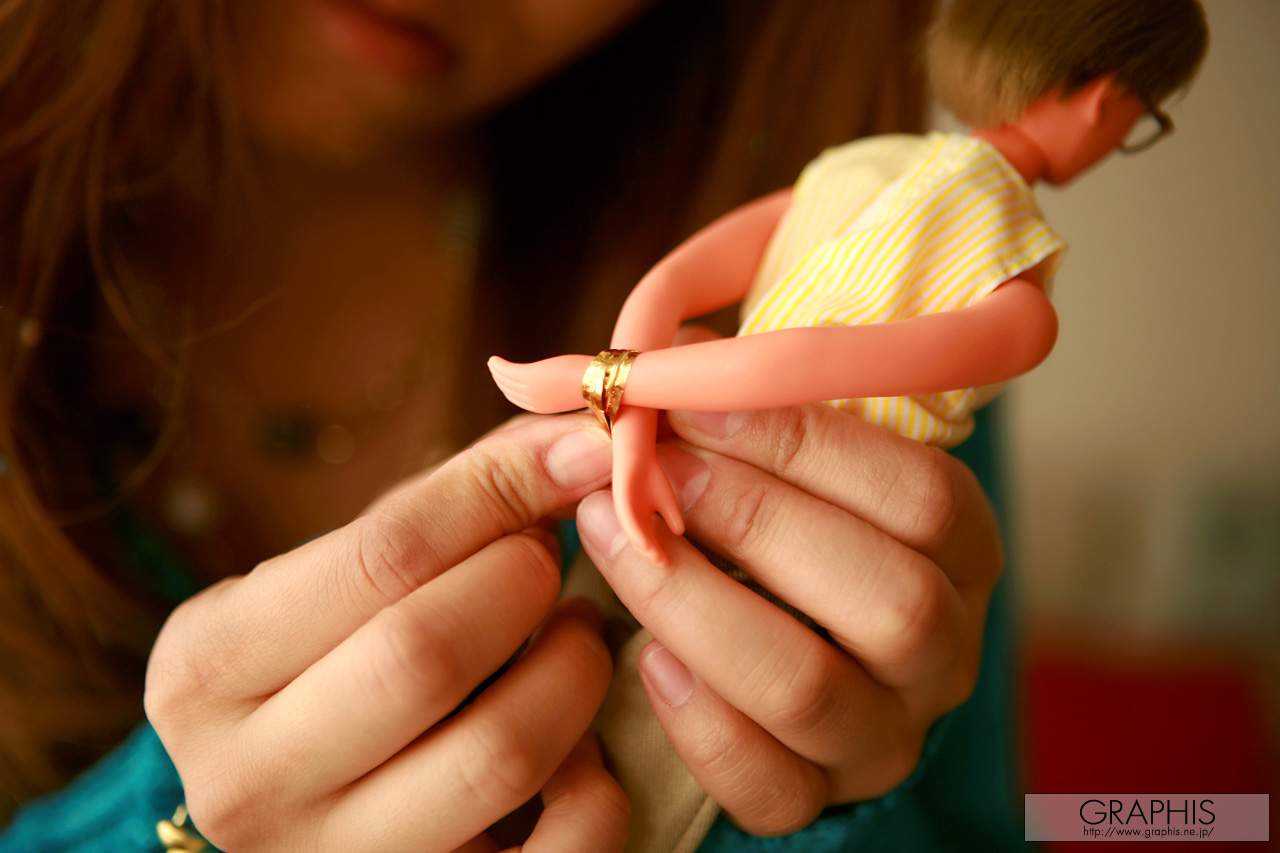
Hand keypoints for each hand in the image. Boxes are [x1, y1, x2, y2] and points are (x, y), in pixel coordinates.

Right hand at [146, 415, 628, 851]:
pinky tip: (578, 742)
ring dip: (573, 669)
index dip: (498, 492)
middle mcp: (248, 781)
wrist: (297, 799)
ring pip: (502, 751)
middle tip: (551, 555)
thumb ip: (448, 500)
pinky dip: (598, 780)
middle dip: (524, 581)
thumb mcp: (342, 575)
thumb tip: (574, 436)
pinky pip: (564, 846)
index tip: (581, 450)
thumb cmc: (330, 658)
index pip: (380, 557)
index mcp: (206, 669)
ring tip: (572, 634)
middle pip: (428, 654)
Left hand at [573, 355, 1001, 833]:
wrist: (775, 649)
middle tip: (653, 469)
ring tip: (608, 534)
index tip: (695, 399)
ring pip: (810, 689)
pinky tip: (644, 653)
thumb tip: (667, 354)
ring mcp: (886, 735)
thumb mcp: (785, 457)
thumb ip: (748, 409)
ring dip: (694, 601)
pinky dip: (695, 716)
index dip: (806, 442)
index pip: (924, 496)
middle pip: (889, 600)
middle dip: (753, 519)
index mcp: (963, 552)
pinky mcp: (819, 800)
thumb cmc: (776, 522)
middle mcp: (943, 651)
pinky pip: (766, 784)